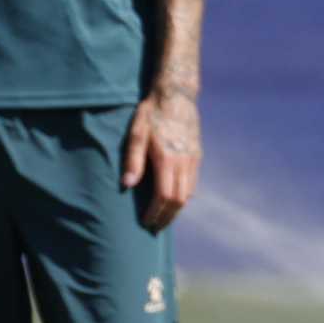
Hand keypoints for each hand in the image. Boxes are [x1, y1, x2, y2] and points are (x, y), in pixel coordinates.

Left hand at [122, 89, 201, 229]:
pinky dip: (184, 196)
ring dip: (177, 209)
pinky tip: (173, 200)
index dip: (156, 213)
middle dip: (167, 216)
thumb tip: (127, 185)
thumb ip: (132, 161)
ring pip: (189, 193)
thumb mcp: (136, 134)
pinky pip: (193, 183)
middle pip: (179, 200)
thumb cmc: (151, 113)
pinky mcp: (197, 155)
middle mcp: (184, 162)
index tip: (146, 222)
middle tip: (155, 227)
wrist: (176, 95)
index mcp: (167, 159)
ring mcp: (193, 159)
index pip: (164, 196)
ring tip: (164, 217)